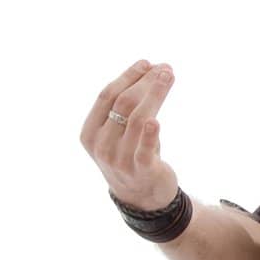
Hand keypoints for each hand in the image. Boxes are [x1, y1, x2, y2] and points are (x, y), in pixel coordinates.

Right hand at [80, 59, 178, 210]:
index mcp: (90, 132)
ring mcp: (119, 159)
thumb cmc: (131, 155)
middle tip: (165, 68)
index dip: (127, 77)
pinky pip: (145, 148)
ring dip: (155, 94)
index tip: (147, 63)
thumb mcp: (119, 133)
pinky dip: (149, 133)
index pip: (106, 96)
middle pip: (123, 103)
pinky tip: (156, 120)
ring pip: (137, 118)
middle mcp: (101, 145)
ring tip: (169, 77)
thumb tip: (151, 69)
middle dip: (145, 82)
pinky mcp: (140, 170)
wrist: (141, 196)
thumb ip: (127, 107)